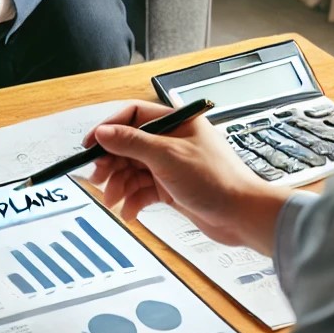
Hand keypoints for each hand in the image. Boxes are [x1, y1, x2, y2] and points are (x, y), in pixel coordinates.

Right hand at [85, 100, 287, 253]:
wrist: (243, 216)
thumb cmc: (217, 180)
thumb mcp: (167, 157)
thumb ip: (131, 143)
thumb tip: (103, 133)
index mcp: (175, 123)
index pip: (132, 116)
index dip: (108, 129)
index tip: (90, 147)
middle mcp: (172, 141)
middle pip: (128, 145)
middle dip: (111, 164)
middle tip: (98, 179)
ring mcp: (171, 164)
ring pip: (133, 169)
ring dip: (119, 185)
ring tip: (112, 200)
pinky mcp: (172, 187)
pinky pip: (143, 189)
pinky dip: (133, 200)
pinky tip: (129, 211)